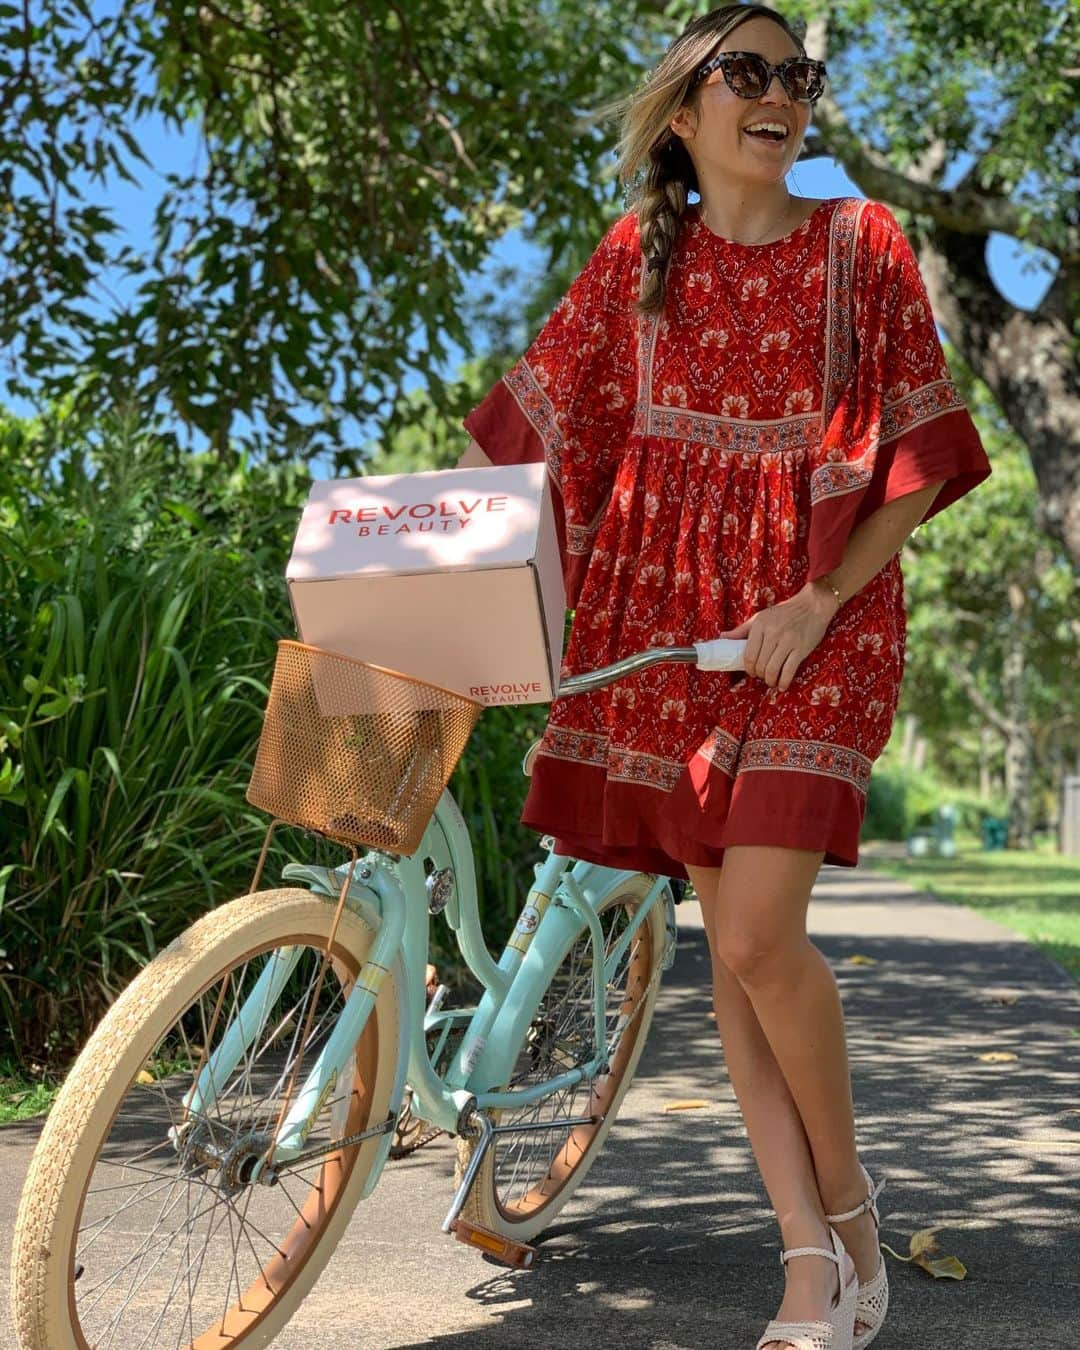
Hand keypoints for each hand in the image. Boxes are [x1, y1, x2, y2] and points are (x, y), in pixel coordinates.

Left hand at [718, 586, 835, 691]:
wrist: (812, 605)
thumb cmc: (784, 612)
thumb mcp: (761, 617)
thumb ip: (742, 630)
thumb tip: (722, 637)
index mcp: (760, 625)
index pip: (748, 654)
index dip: (748, 668)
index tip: (751, 671)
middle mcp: (773, 633)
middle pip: (760, 664)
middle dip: (759, 675)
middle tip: (762, 676)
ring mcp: (788, 641)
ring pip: (772, 669)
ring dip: (770, 680)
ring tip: (771, 681)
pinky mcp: (801, 649)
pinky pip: (789, 670)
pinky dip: (784, 682)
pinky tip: (782, 685)